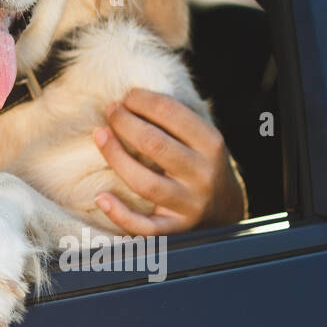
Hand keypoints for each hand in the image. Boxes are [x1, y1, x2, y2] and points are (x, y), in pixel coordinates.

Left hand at [91, 88, 246, 234]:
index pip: (173, 115)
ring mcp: (189, 205)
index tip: (126, 96)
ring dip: (116, 156)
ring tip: (100, 135)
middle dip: (126, 123)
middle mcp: (202, 175)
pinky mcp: (175, 231)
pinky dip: (120, 214)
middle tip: (111, 111)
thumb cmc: (202, 165)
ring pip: (145, 182)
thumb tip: (133, 95)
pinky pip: (144, 227)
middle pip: (155, 145)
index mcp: (211, 145)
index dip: (144, 101)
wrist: (227, 212)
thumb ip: (177, 120)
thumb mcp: (203, 139)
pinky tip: (101, 197)